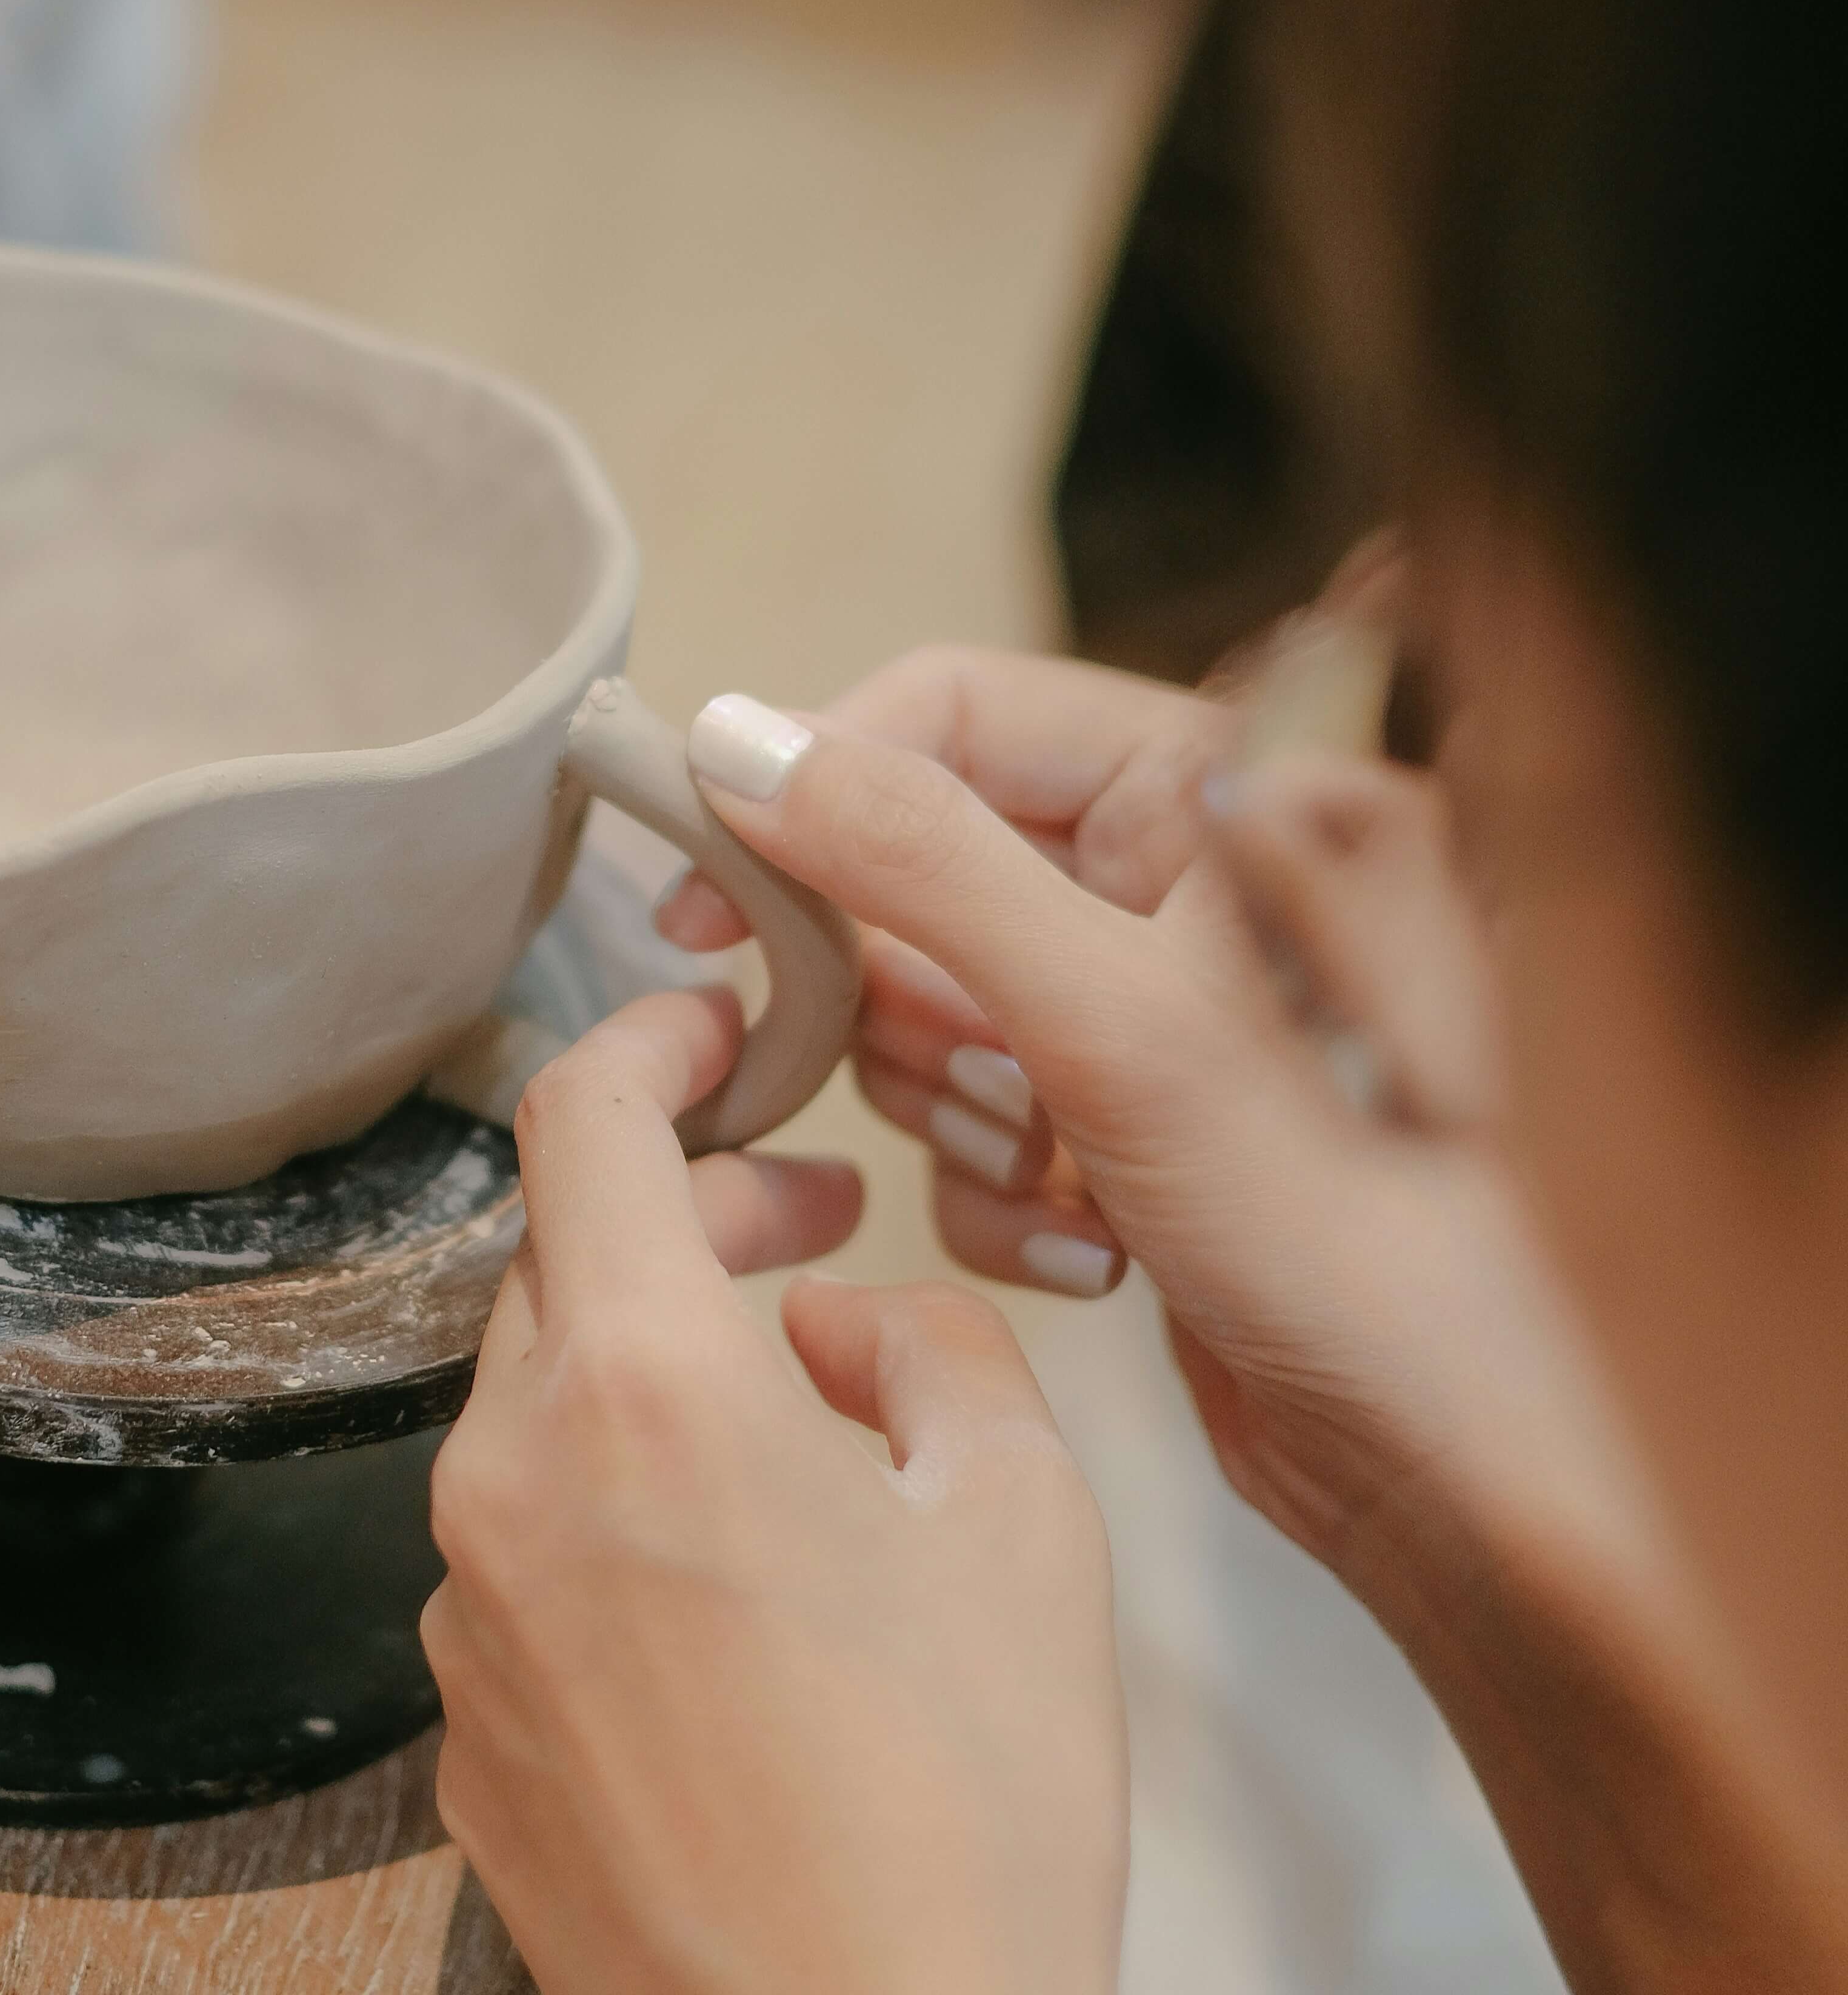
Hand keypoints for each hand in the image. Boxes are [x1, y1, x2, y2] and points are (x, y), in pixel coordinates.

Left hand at [423, 986, 1125, 1994]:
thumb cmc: (966, 1808)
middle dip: (690, 1216)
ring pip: (547, 1407)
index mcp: (646, 1391)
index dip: (646, 1039)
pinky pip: (529, 1548)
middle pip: (566, 1262)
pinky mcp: (466, 1727)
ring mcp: (468, 1613)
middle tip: (815, 1231)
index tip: (712, 1030)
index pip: (580, 1121)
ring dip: (658, 1369)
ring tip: (802, 1429)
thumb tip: (842, 1323)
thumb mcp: (1023, 1519)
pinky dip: (617, 1507)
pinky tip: (734, 1587)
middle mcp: (512, 1479)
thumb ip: (932, 1348)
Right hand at [666, 649, 1656, 1590]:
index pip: (949, 710)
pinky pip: (979, 1114)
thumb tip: (740, 743)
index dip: (816, 785)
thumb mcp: (1110, 1015)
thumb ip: (918, 860)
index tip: (709, 897)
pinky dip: (1006, 1188)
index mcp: (1205, 783)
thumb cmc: (1343, 1212)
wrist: (1461, 1460)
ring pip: (935, 1004)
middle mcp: (1174, 873)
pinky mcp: (1124, 1117)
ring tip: (1071, 1172)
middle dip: (916, 1000)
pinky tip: (1103, 1247)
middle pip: (923, 868)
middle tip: (980, 1082)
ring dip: (966, 1110)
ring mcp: (1146, 1002)